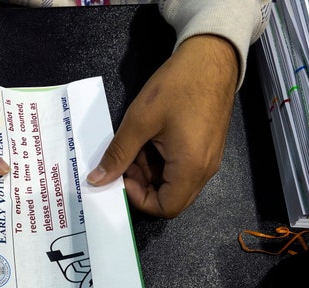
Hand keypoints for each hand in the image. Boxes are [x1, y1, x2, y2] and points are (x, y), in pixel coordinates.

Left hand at [86, 35, 238, 217]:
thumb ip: (118, 154)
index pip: (166, 208)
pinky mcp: (206, 148)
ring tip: (134, 144)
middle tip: (124, 159)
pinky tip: (147, 139)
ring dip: (149, 171)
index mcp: (191, 167)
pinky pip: (180, 167)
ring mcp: (207, 159)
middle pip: (170, 197)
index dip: (139, 199)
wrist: (211, 57)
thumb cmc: (176, 87)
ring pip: (173, 181)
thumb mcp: (140, 120)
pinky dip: (160, 160)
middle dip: (142, 184)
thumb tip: (97, 180)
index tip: (122, 175)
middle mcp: (204, 170)